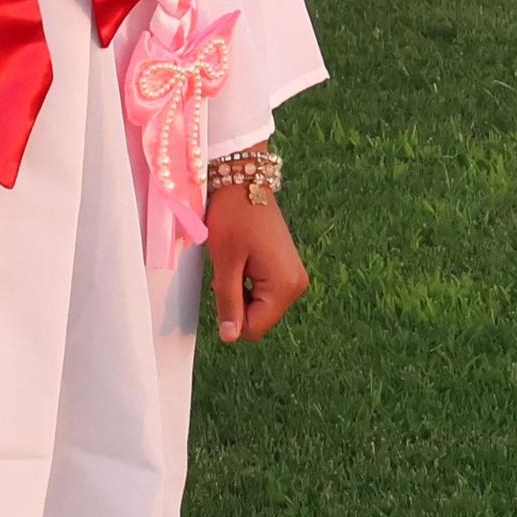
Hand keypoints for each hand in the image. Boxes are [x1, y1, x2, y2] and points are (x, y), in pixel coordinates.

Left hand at [207, 187, 309, 343]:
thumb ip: (229, 302)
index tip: (221, 283)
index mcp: (284, 287)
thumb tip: (231, 337)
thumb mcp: (225, 261)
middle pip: (258, 317)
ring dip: (240, 289)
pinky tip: (241, 257)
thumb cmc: (232, 216)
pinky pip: (264, 288)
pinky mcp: (286, 266)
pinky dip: (247, 279)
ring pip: (259, 303)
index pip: (254, 328)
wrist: (244, 179)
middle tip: (227, 267)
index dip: (230, 316)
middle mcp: (296, 285)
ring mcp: (293, 275)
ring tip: (234, 258)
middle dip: (236, 300)